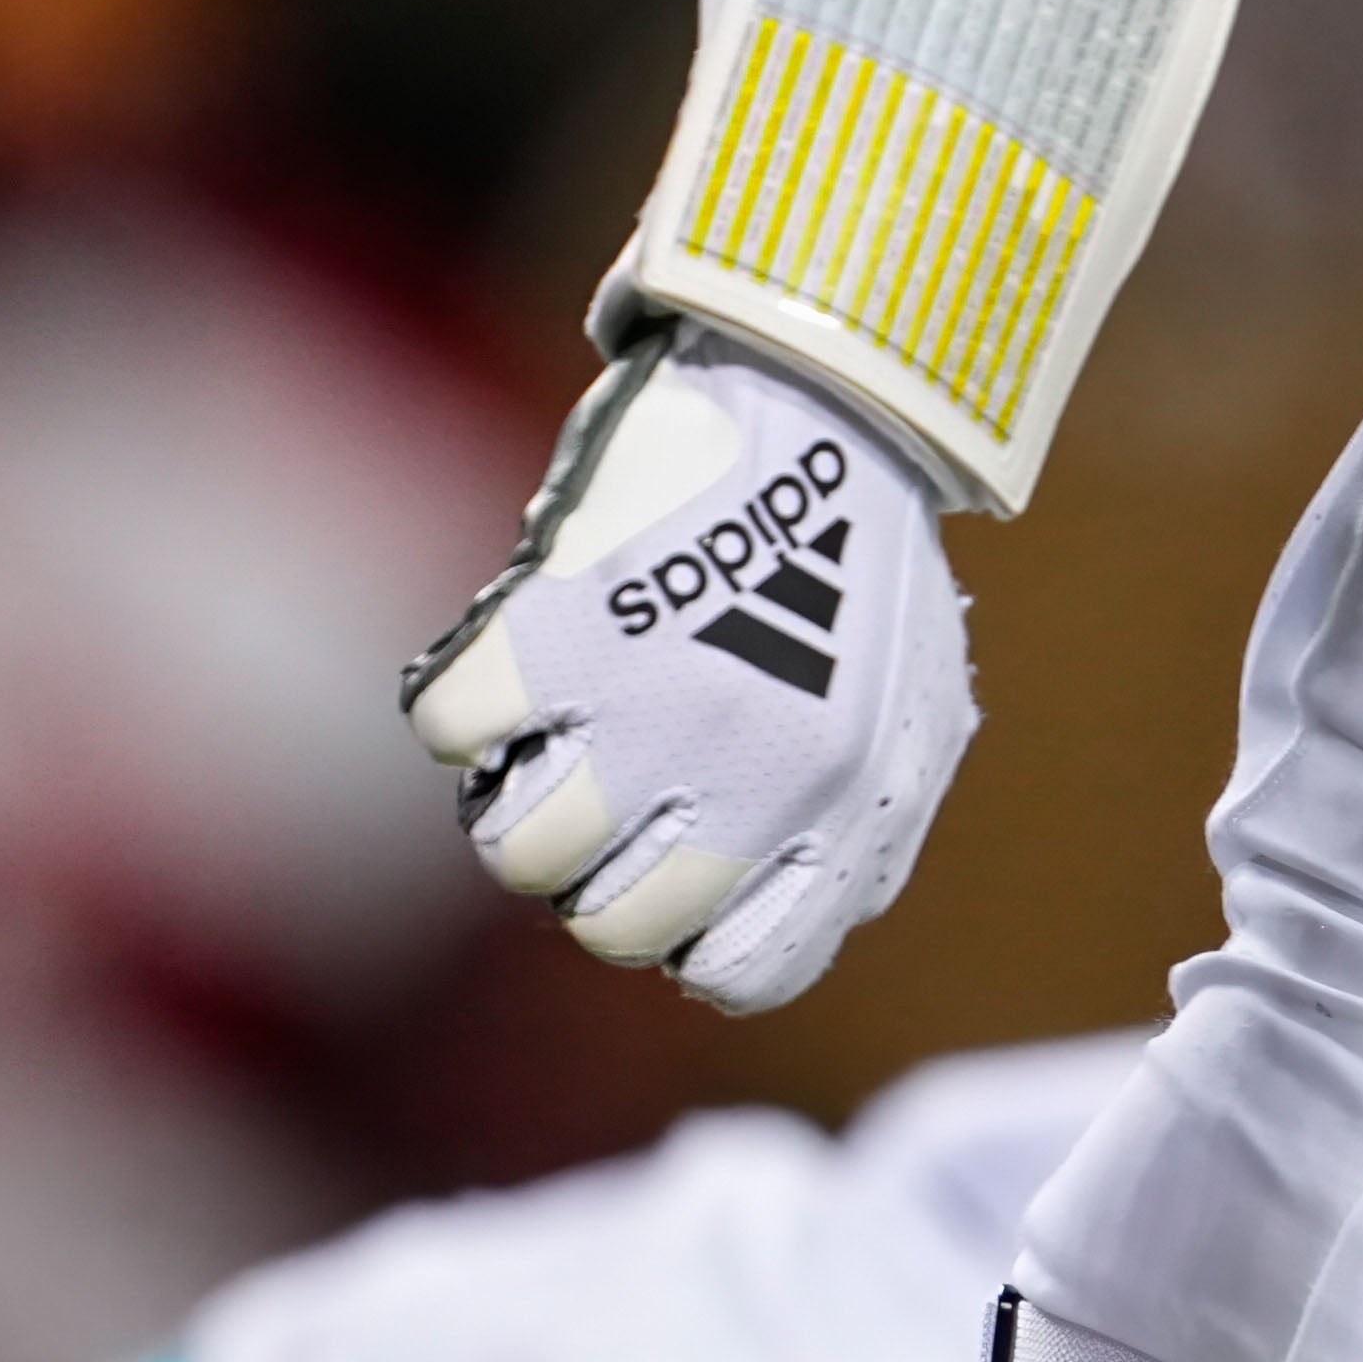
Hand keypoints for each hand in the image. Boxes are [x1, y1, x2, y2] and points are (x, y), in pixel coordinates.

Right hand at [399, 327, 976, 1011]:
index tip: (676, 860)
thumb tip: (770, 922)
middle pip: (613, 926)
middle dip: (597, 864)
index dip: (693, 929)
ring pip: (519, 850)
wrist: (837, 389)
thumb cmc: (866, 548)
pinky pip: (451, 730)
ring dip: (520, 790)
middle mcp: (756, 781)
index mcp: (850, 807)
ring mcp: (655, 711)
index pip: (745, 972)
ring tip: (559, 722)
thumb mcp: (911, 706)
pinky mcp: (565, 632)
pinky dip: (467, 693)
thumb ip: (853, 824)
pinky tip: (521, 650)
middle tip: (607, 781)